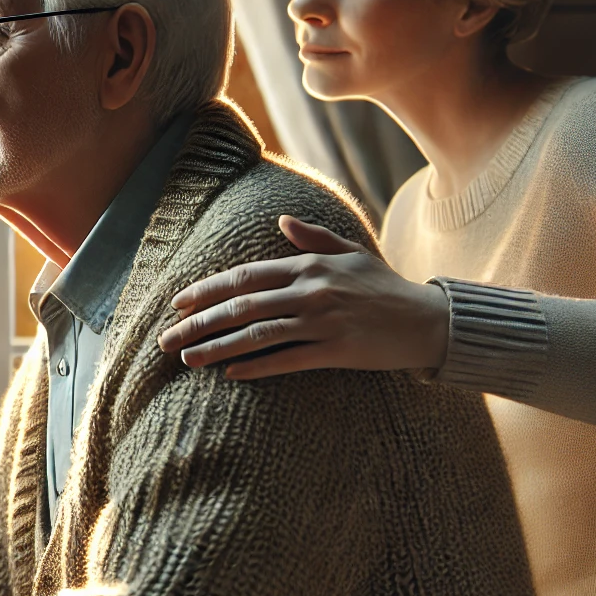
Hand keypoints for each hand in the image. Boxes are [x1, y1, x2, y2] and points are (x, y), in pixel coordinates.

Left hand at [156, 216, 449, 379]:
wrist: (429, 320)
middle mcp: (310, 290)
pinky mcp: (336, 351)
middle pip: (241, 306)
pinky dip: (256, 367)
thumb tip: (281, 220)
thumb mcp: (351, 253)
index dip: (208, 289)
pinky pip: (286, 360)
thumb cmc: (385, 287)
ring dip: (217, 348)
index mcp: (308, 266)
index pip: (245, 276)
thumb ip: (313, 238)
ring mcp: (322, 321)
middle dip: (198, 323)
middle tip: (166, 339)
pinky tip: (230, 375)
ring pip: (257, 335)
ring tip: (187, 360)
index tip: (178, 303)